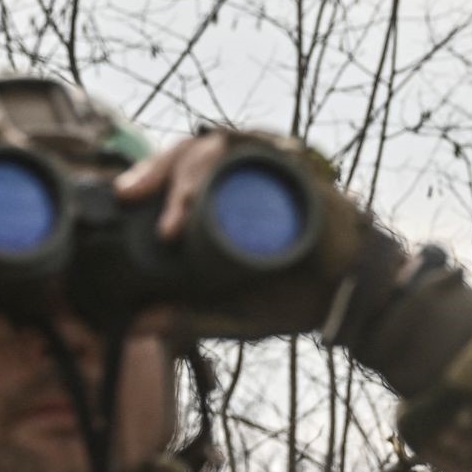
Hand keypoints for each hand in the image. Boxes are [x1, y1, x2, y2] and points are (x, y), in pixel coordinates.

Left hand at [114, 129, 371, 340]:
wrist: (348, 301)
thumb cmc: (294, 298)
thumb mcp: (232, 313)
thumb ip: (189, 318)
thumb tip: (139, 326)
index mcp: (219, 198)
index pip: (174, 172)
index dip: (146, 178)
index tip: (122, 198)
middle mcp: (240, 174)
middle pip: (187, 151)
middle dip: (157, 171)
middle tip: (133, 198)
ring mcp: (268, 165)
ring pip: (216, 144)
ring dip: (190, 170)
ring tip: (177, 211)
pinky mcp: (296, 168)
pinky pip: (260, 148)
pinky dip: (236, 151)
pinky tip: (215, 166)